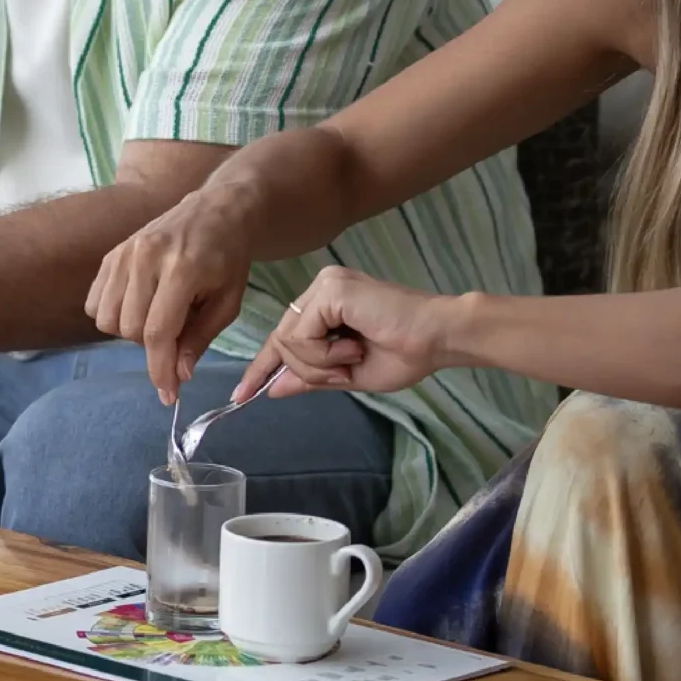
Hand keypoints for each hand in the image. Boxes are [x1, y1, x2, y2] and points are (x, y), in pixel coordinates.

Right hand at [89, 184, 264, 403]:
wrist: (216, 209)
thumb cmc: (228, 258)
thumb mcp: (229, 302)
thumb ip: (200, 338)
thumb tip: (178, 374)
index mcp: (182, 269)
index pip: (158, 332)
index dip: (161, 369)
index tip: (169, 394)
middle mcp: (145, 259)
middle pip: (130, 329)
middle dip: (152, 346)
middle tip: (175, 332)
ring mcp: (123, 254)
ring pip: (107, 320)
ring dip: (130, 331)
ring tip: (155, 316)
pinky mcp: (110, 254)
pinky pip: (94, 303)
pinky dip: (112, 315)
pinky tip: (136, 306)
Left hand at [234, 266, 458, 401]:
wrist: (438, 339)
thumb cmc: (405, 353)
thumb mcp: (347, 373)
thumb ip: (310, 377)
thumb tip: (273, 388)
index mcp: (326, 304)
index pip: (284, 337)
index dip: (263, 367)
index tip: (242, 394)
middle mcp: (320, 289)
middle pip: (281, 342)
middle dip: (307, 370)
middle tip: (345, 369)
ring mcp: (324, 286)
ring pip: (287, 342)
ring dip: (320, 364)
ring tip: (354, 355)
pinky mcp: (330, 290)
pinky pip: (301, 337)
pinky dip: (324, 354)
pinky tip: (353, 347)